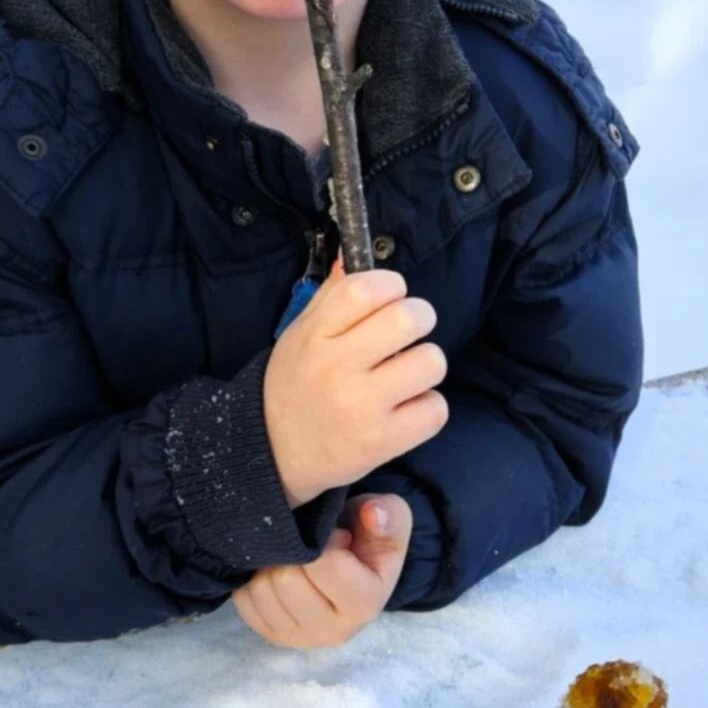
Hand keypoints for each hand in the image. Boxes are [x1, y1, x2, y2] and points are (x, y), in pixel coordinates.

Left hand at [231, 494, 412, 651]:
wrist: (352, 564)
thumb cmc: (367, 539)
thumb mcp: (390, 519)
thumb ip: (388, 515)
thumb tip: (372, 513)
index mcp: (364, 606)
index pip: (325, 566)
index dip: (326, 540)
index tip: (335, 535)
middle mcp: (332, 632)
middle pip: (287, 580)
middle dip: (293, 552)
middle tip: (308, 545)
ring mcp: (299, 639)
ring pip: (261, 590)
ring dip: (272, 564)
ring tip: (293, 558)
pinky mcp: (273, 636)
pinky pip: (244, 602)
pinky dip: (254, 580)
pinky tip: (276, 572)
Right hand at [263, 261, 447, 509]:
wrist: (272, 454)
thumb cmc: (292, 387)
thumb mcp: (299, 335)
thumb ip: (331, 295)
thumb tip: (352, 253)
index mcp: (315, 336)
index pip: (367, 288)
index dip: (392, 285)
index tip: (391, 298)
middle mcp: (337, 368)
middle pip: (409, 319)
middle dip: (419, 319)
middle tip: (407, 334)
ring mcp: (361, 407)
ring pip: (430, 362)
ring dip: (425, 365)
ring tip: (404, 375)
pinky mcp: (381, 442)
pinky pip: (435, 409)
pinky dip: (427, 407)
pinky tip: (405, 408)